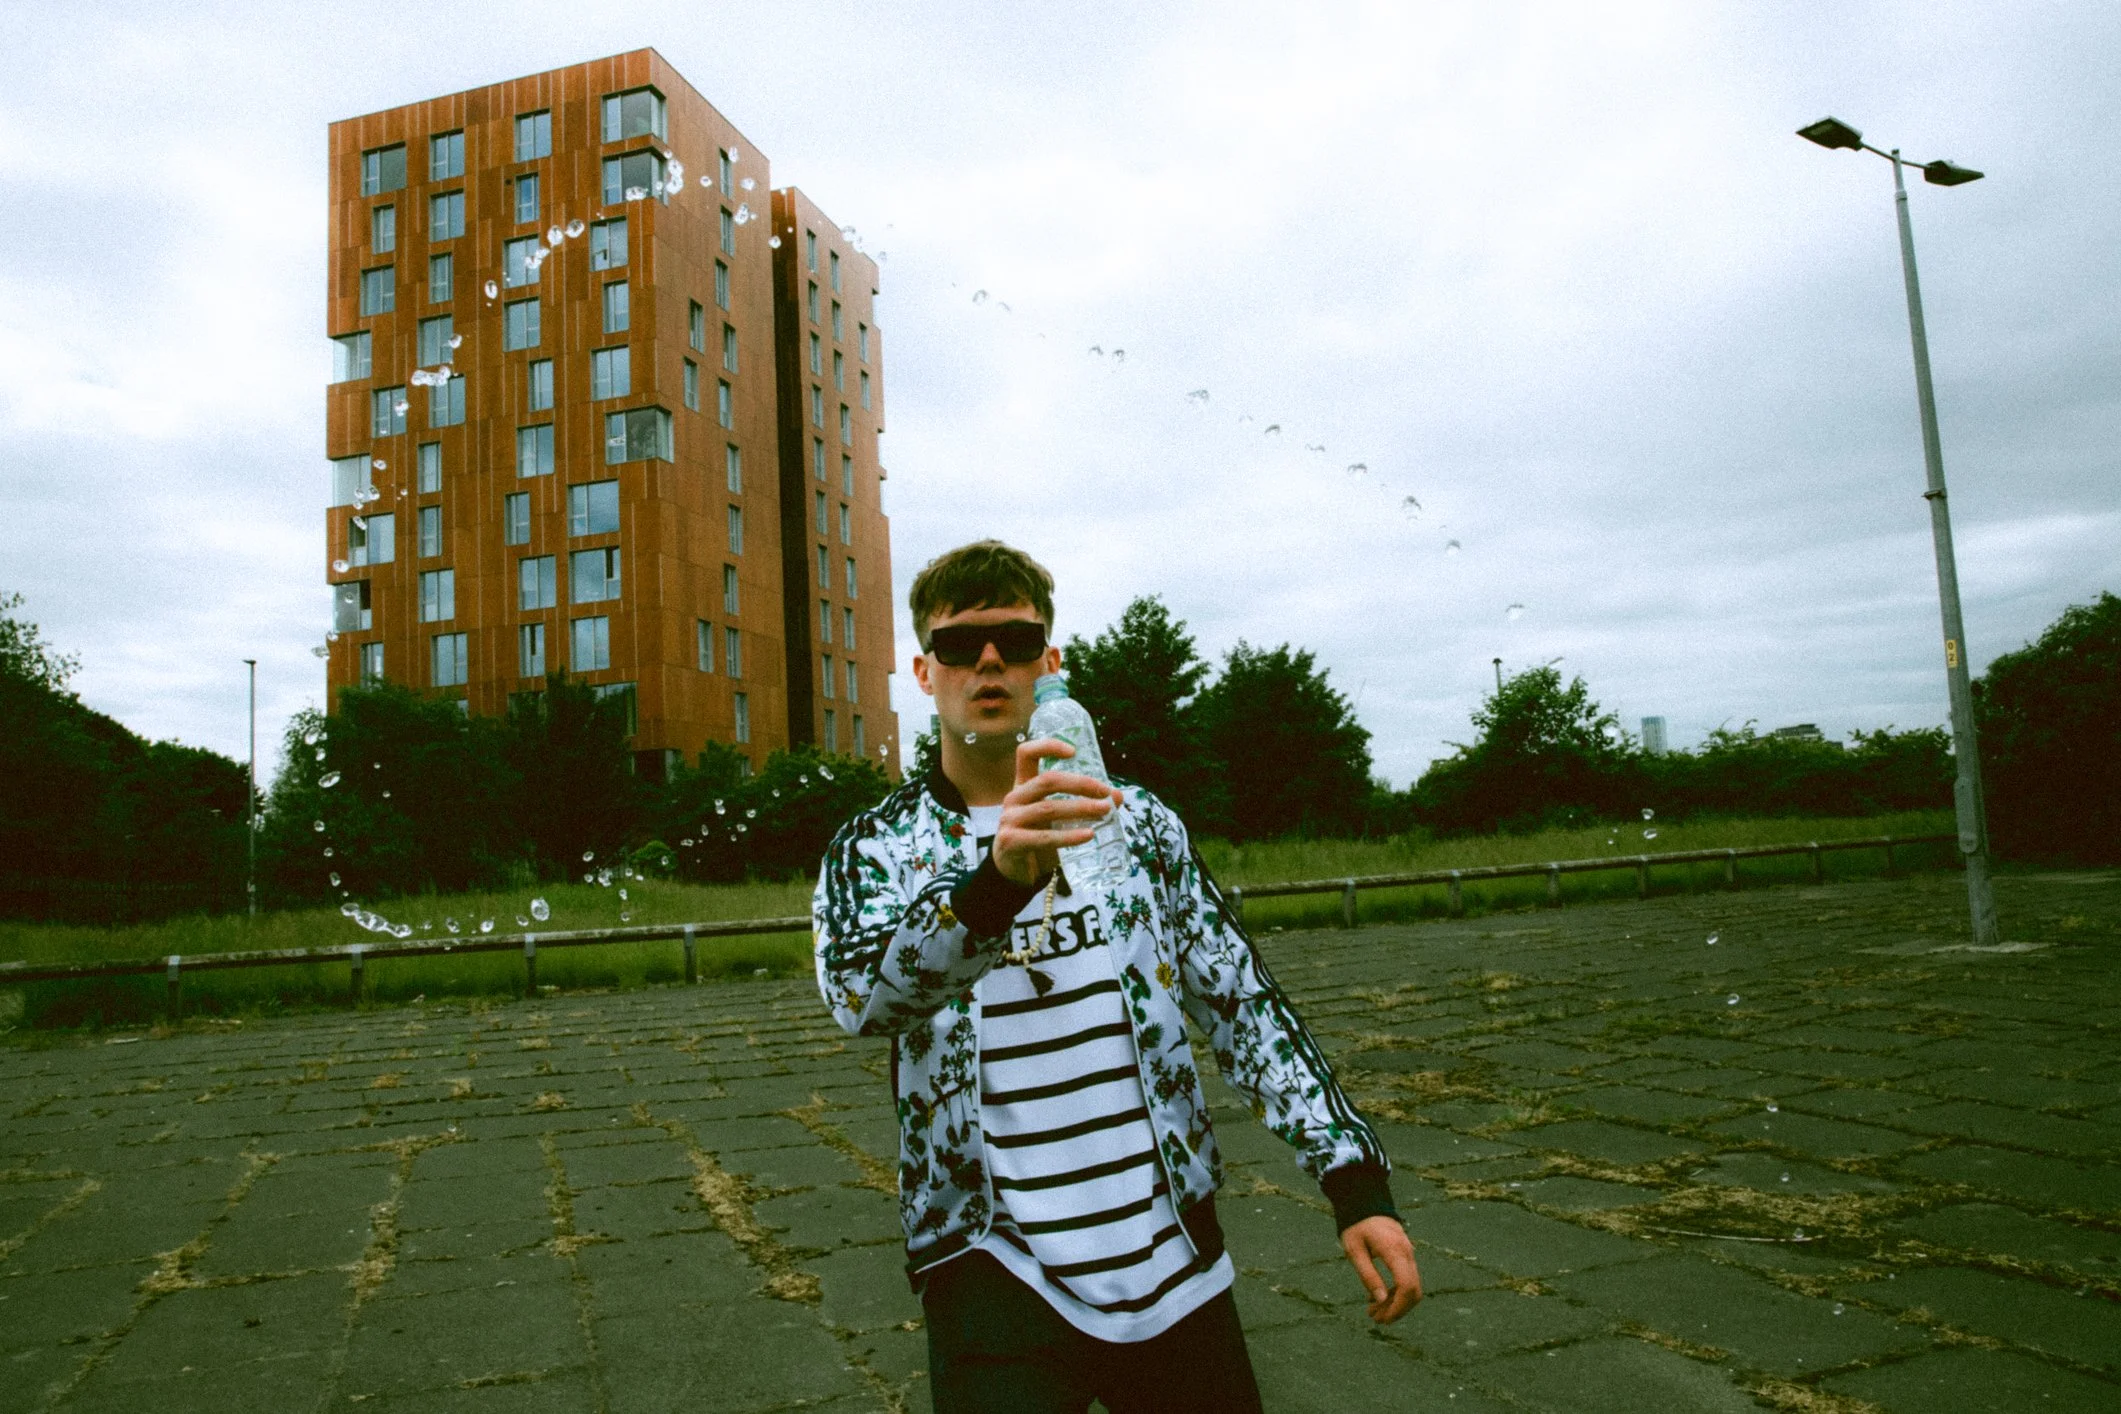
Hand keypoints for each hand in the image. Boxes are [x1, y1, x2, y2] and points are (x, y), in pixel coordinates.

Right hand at [990, 739, 1121, 886]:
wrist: (1014, 873)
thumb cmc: (1038, 838)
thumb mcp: (1059, 819)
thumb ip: (1083, 805)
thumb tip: (1117, 796)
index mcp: (1023, 785)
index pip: (1026, 753)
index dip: (1048, 746)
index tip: (1074, 752)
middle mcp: (1014, 798)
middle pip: (1047, 781)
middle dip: (1080, 784)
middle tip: (1105, 792)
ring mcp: (1010, 819)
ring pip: (1049, 808)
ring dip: (1080, 809)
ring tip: (1104, 811)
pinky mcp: (1011, 841)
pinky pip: (1044, 837)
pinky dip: (1068, 836)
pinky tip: (1088, 836)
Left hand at [1341, 1216, 1420, 1323]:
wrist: (1365, 1203)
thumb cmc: (1356, 1226)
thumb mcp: (1354, 1251)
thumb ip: (1368, 1275)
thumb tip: (1381, 1301)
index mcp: (1394, 1251)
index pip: (1407, 1285)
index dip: (1398, 1307)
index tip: (1383, 1319)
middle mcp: (1407, 1253)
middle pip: (1414, 1291)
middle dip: (1397, 1310)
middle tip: (1376, 1319)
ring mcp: (1409, 1254)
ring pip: (1412, 1288)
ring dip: (1396, 1304)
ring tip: (1373, 1312)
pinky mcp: (1406, 1257)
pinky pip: (1407, 1280)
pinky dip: (1396, 1293)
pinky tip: (1377, 1299)